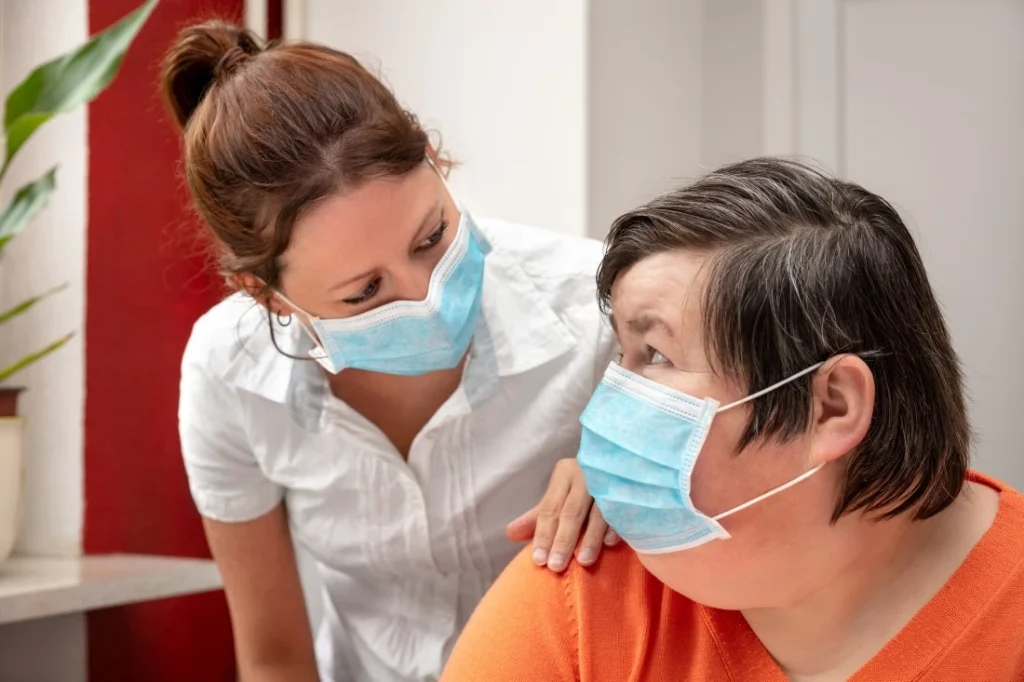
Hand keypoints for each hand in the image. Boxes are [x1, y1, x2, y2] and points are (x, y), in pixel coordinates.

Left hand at [505, 458, 619, 572]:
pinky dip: (616, 526)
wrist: (624, 456)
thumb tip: (510, 533)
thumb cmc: (584, 483)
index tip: (539, 561)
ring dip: (590, 537)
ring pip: (598, 511)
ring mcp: (610, 480)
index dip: (542, 535)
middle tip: (555, 566)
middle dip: (563, 540)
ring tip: (583, 562)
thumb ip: (538, 516)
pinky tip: (610, 544)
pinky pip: (623, 509)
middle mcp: (586, 474)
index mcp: (565, 474)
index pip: (549, 509)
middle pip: (571, 511)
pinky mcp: (631, 488)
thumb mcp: (560, 494)